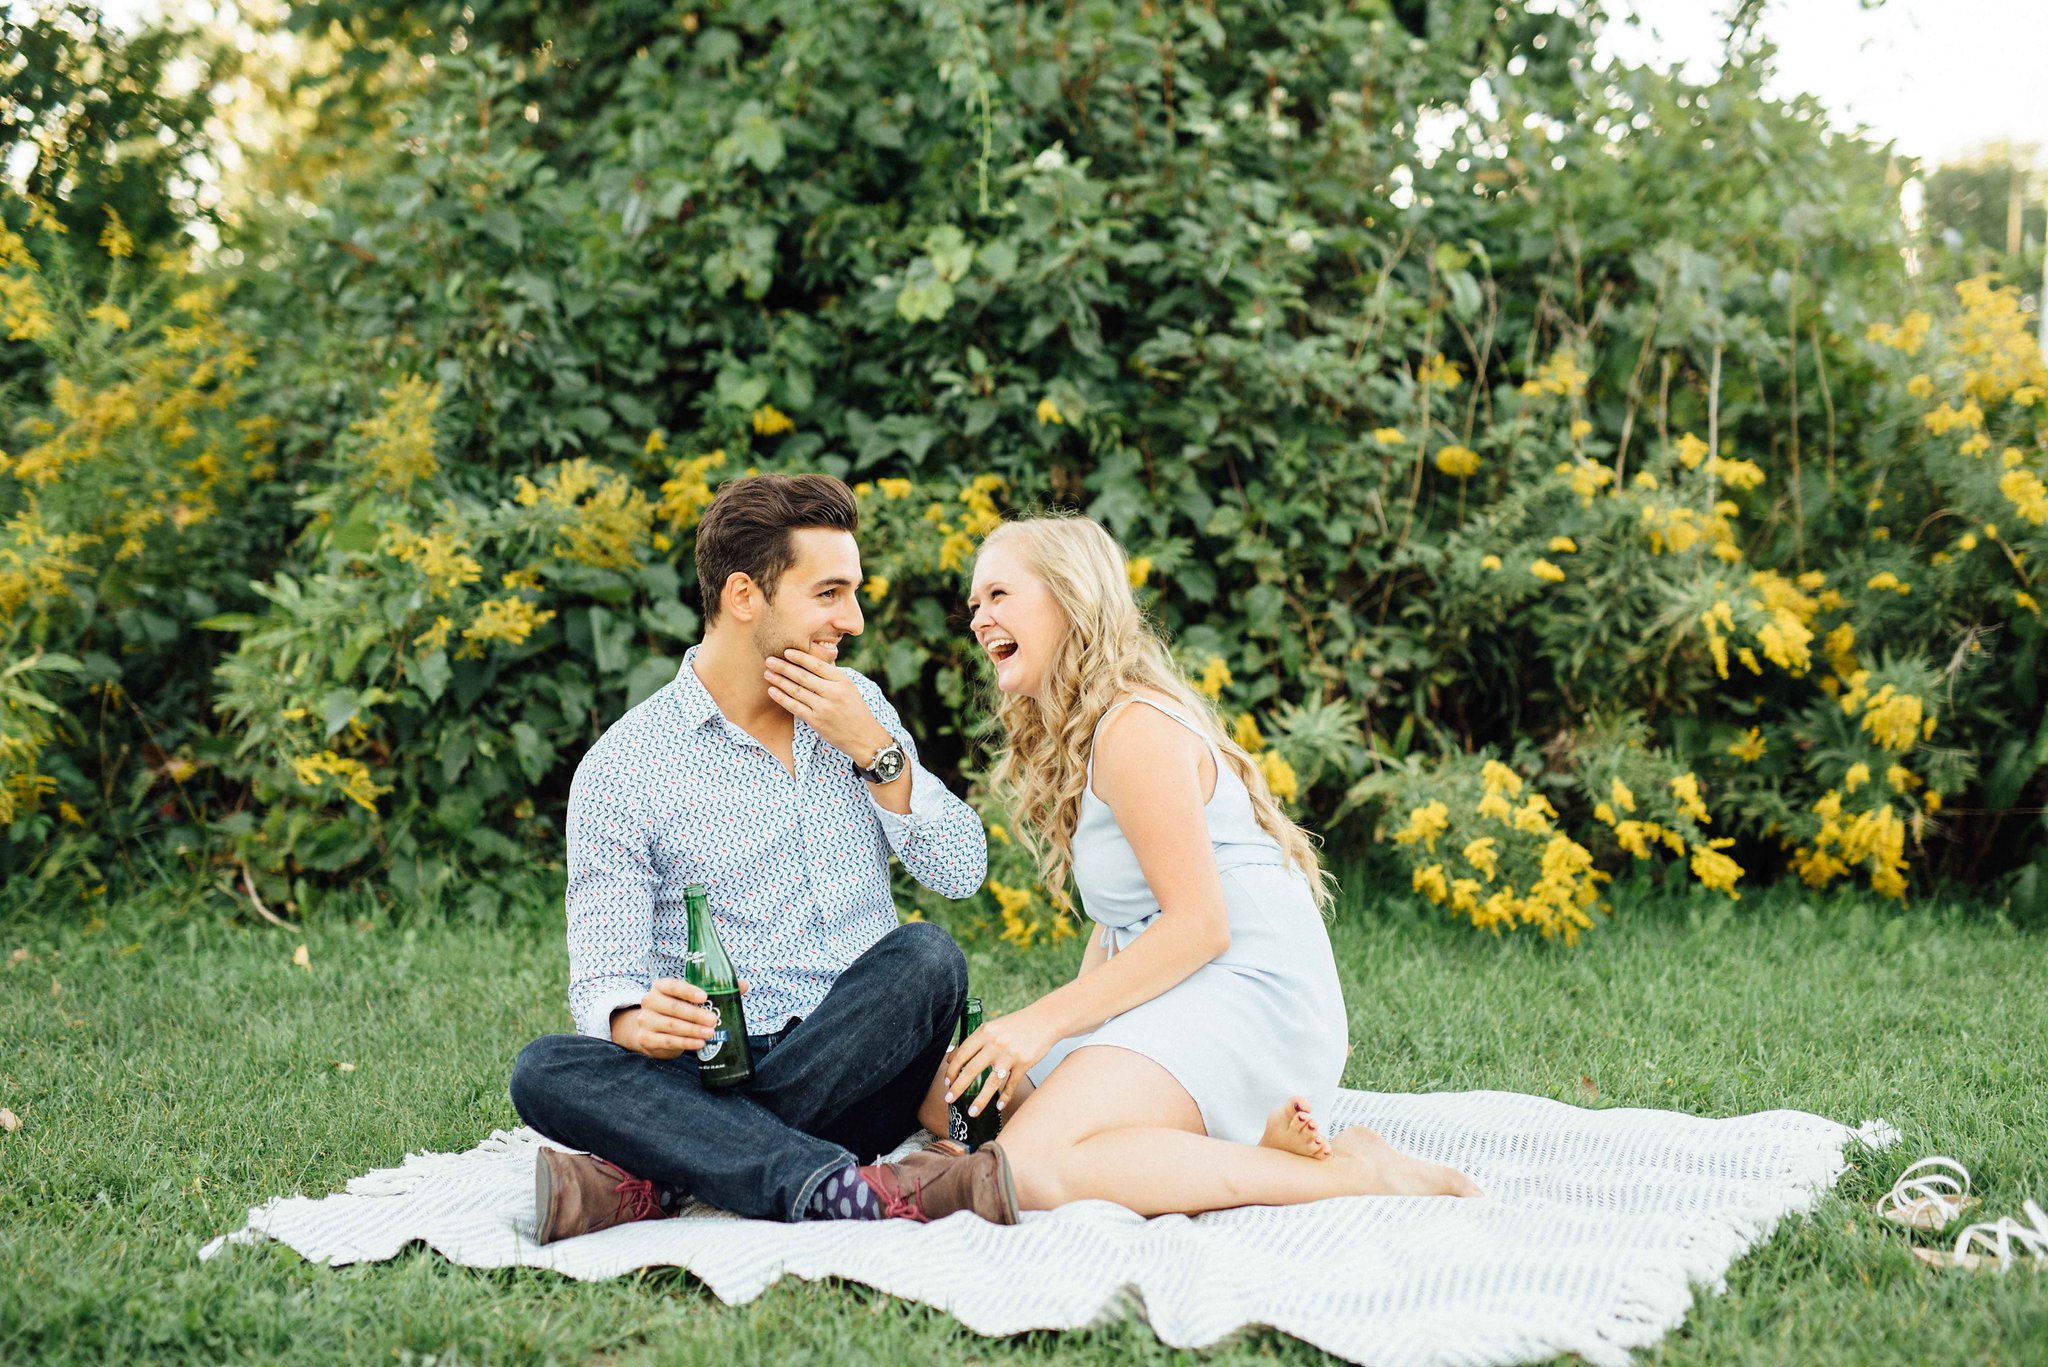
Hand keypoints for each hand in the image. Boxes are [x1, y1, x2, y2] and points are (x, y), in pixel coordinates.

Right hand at [615, 976, 748, 1059]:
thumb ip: (715, 990)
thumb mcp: (690, 998)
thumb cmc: (677, 1009)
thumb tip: (743, 985)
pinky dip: (685, 1043)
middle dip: (695, 1015)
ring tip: (710, 1034)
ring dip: (692, 1031)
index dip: (688, 991)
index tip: (705, 997)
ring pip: (671, 1026)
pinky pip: (668, 1041)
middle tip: (713, 1020)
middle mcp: (650, 1001)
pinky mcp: (646, 1038)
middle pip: (673, 1008)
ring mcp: (646, 1021)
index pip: (673, 985)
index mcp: (661, 986)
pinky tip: (699, 1044)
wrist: (652, 1030)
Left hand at [764, 649, 890, 766]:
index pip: (817, 665)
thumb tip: (812, 659)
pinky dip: (782, 698)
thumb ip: (832, 675)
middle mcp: (834, 693)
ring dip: (779, 681)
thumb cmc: (855, 710)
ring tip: (767, 673)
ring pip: (796, 691)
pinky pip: (795, 707)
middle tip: (769, 660)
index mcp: (843, 681)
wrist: (864, 737)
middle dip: (784, 667)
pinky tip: (772, 691)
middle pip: (803, 676)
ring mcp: (824, 708)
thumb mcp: (849, 688)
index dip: (800, 657)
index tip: (786, 651)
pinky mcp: (816, 721)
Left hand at [945, 1003, 1062, 1117]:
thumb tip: (950, 1058)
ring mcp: (1010, 1054)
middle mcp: (996, 1043)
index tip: (947, 1082)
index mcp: (985, 1032)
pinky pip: (1011, 1085)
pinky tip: (999, 1106)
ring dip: (980, 1100)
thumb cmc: (1016, 1024)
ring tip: (972, 1112)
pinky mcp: (1025, 1063)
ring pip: (991, 1082)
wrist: (1045, 1019)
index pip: (962, 1053)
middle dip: (958, 1087)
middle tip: (949, 1099)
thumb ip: (973, 1041)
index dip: (952, 1070)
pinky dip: (1005, 1097)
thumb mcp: (992, 1027)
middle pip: (972, 1070)